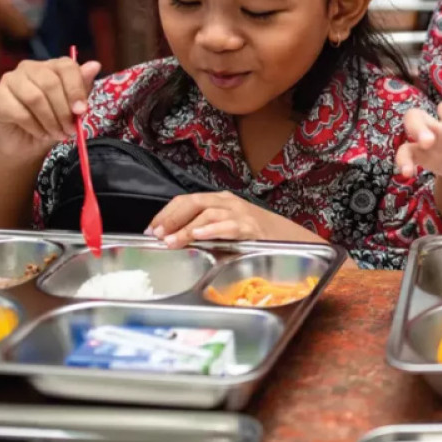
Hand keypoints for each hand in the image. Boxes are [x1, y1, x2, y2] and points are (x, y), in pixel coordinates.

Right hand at [0, 57, 102, 160]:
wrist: (25, 143)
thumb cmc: (52, 122)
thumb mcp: (72, 107)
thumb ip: (82, 87)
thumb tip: (95, 65)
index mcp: (51, 66)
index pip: (66, 66)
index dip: (76, 89)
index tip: (82, 111)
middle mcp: (29, 68)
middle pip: (50, 83)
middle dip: (64, 111)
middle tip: (70, 130)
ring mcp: (10, 81)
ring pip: (35, 98)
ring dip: (50, 121)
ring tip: (57, 134)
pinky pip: (19, 112)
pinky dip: (35, 127)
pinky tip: (41, 134)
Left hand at [148, 191, 315, 247]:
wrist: (290, 239)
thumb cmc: (254, 235)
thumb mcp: (225, 227)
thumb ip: (203, 229)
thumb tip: (172, 238)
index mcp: (219, 201)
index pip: (185, 200)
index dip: (166, 214)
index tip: (151, 229)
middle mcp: (227, 202)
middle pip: (193, 202)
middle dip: (172, 218)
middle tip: (157, 234)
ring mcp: (240, 213)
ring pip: (207, 214)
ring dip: (186, 228)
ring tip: (172, 241)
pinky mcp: (251, 227)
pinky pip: (229, 225)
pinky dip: (212, 229)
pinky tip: (199, 235)